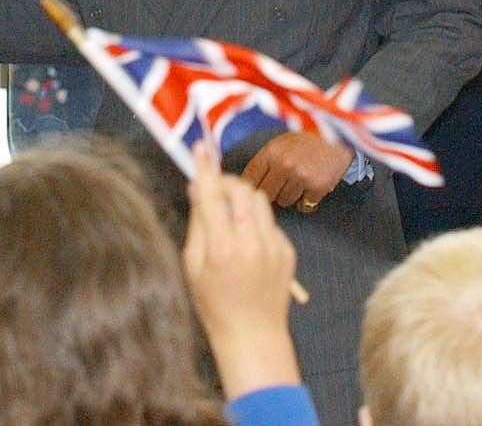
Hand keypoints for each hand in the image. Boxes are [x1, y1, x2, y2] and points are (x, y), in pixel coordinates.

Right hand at [183, 142, 301, 398]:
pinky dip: (256, 222)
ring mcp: (274, 246)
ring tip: (230, 216)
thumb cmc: (214, 303)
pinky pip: (270, 222)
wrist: (253, 334)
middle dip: (227, 183)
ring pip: (259, 201)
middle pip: (242, 190)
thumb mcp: (192, 266)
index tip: (201, 147)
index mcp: (221, 249)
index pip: (213, 196)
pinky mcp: (288, 250)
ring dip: (243, 199)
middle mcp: (251, 243)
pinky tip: (247, 243)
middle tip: (215, 189)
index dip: (206, 168)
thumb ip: (197, 224)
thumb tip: (198, 187)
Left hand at [240, 132, 353, 208]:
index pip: (250, 179)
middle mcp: (284, 165)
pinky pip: (304, 205)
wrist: (340, 135)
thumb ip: (266, 160)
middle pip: (266, 194)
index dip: (251, 186)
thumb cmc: (308, 138)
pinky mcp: (318, 187)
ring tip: (300, 181)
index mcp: (271, 151)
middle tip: (281, 184)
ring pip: (285, 201)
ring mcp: (301, 177)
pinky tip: (311, 186)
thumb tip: (245, 185)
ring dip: (290, 196)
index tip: (255, 189)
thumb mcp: (282, 141)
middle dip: (272, 192)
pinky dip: (307, 200)